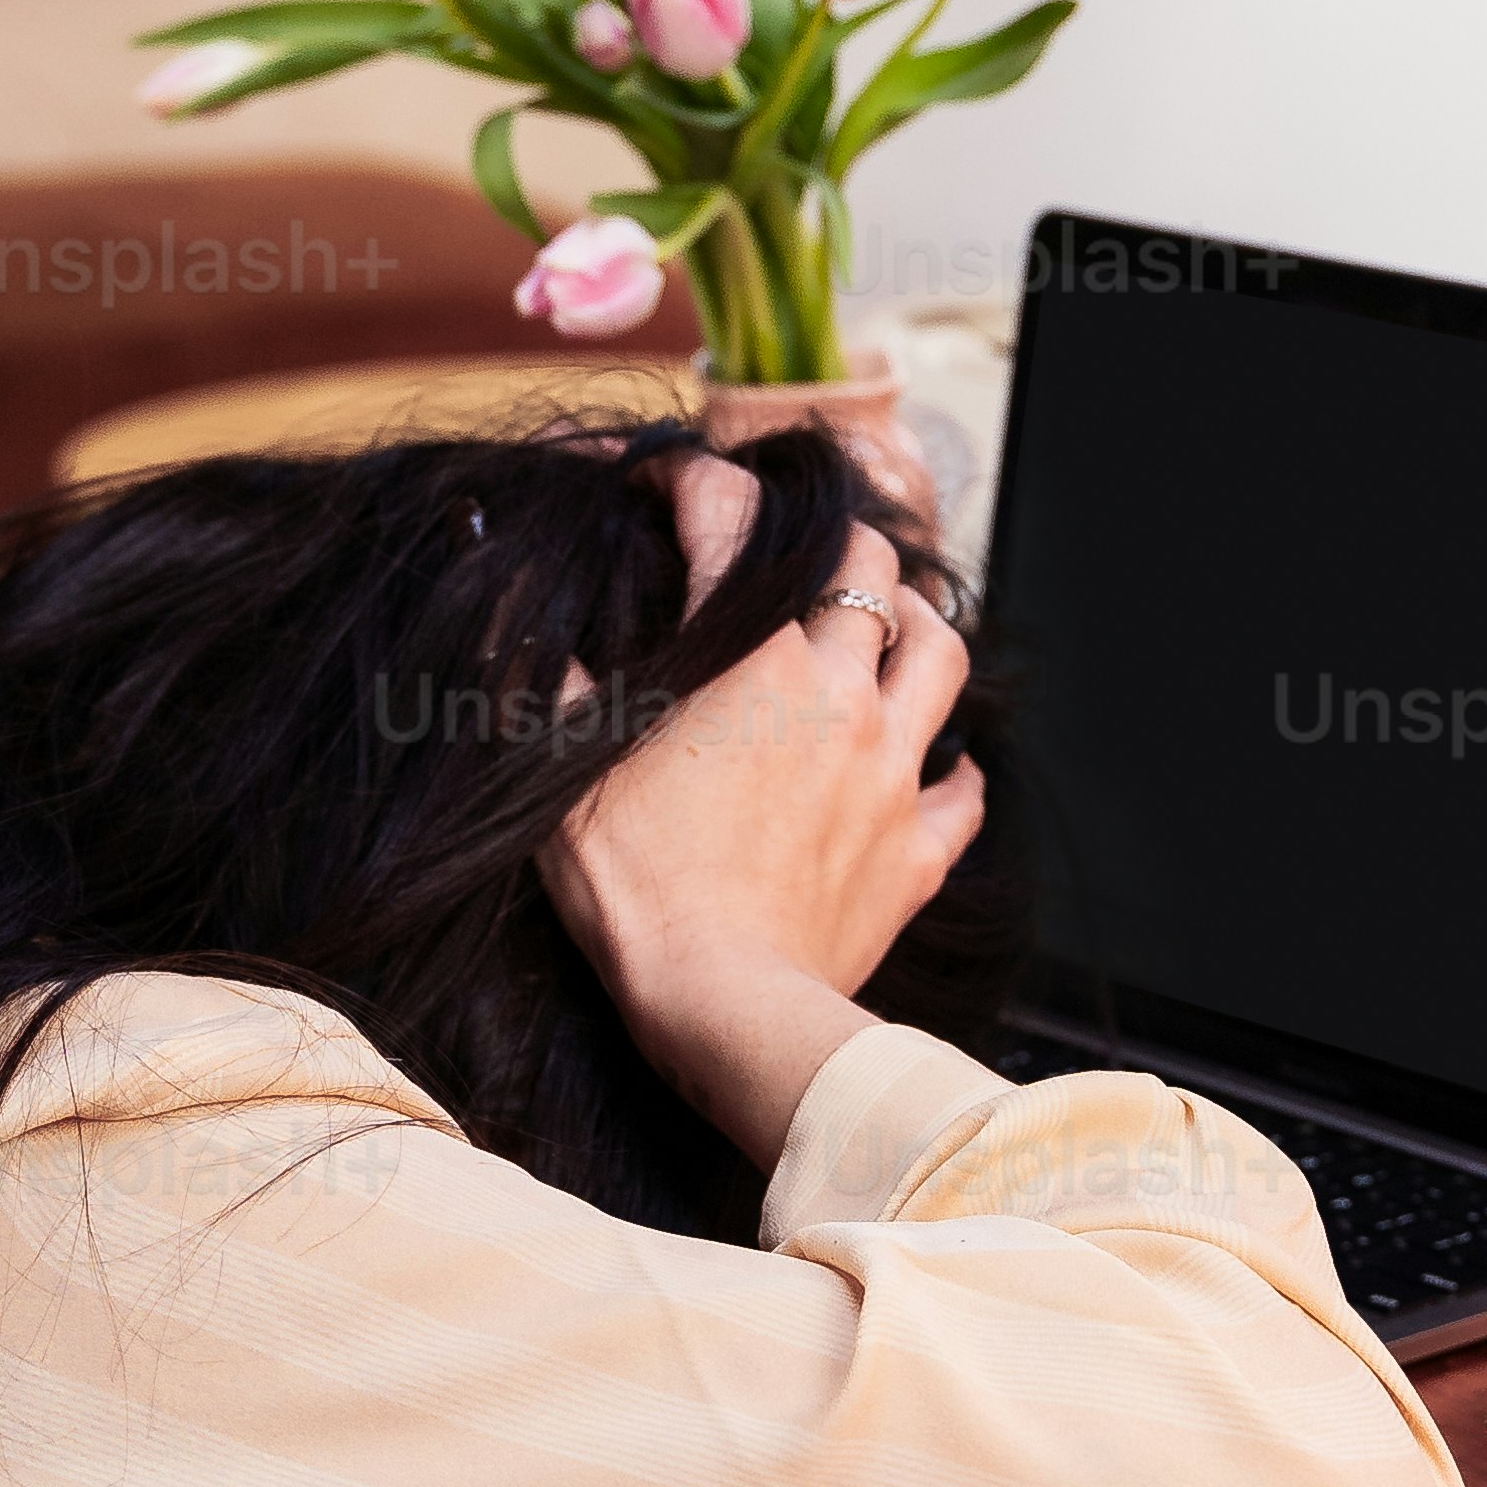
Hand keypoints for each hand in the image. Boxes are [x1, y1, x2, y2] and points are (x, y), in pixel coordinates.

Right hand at [543, 454, 985, 1158]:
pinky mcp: (915, 850)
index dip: (689, 481)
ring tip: (892, 626)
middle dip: (832, 543)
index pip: (728, 518)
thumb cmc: (637, 891)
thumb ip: (550, 682)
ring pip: (940, 656)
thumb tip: (524, 624)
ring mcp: (889, 770)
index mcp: (750, 658)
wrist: (724, 1005)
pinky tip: (945, 767)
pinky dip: (956, 772)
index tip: (662, 484)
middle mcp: (838, 694)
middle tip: (798, 552)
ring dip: (917, 626)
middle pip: (866, 569)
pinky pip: (962, 795)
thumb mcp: (566, 777)